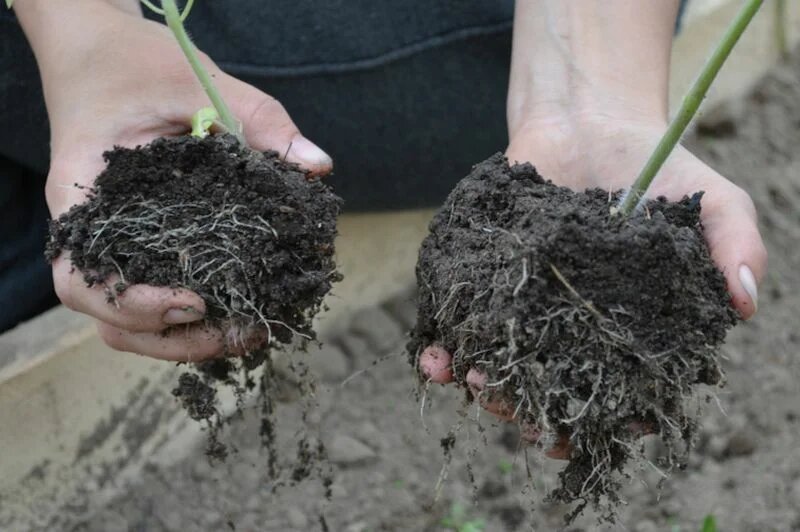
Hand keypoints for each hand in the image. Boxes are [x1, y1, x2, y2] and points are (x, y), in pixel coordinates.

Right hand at [18, 1, 331, 359]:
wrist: (101, 52)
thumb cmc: (134, 62)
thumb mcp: (193, 78)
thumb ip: (256, 117)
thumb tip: (317, 166)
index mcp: (81, 197)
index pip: (81, 281)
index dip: (135, 307)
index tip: (195, 301)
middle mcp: (91, 232)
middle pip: (110, 318)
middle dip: (175, 340)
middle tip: (245, 331)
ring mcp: (115, 243)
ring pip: (133, 320)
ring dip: (187, 338)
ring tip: (250, 329)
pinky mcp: (143, 242)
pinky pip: (159, 292)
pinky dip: (197, 313)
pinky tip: (246, 304)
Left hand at [420, 113, 766, 455]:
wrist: (589, 123)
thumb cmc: (657, 167)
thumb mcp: (711, 201)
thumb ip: (735, 246)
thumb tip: (747, 303)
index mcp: (632, 330)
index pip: (623, 394)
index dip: (610, 422)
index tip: (596, 430)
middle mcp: (577, 330)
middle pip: (555, 392)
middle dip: (536, 414)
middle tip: (525, 420)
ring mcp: (529, 310)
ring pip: (505, 368)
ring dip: (487, 390)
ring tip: (477, 386)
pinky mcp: (489, 284)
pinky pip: (464, 325)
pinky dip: (446, 347)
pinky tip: (437, 359)